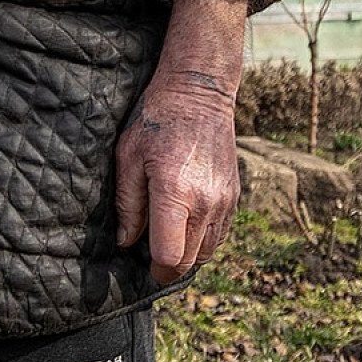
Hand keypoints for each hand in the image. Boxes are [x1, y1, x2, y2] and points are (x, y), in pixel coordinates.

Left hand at [114, 70, 240, 283]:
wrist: (199, 92)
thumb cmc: (156, 120)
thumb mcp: (128, 156)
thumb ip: (128, 204)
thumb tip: (127, 242)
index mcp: (175, 193)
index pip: (170, 256)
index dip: (155, 269)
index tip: (144, 265)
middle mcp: (206, 203)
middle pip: (190, 261)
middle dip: (169, 267)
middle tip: (151, 258)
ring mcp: (224, 201)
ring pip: (208, 252)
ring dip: (188, 254)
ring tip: (168, 238)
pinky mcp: (234, 196)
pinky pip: (220, 235)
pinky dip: (203, 239)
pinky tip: (186, 224)